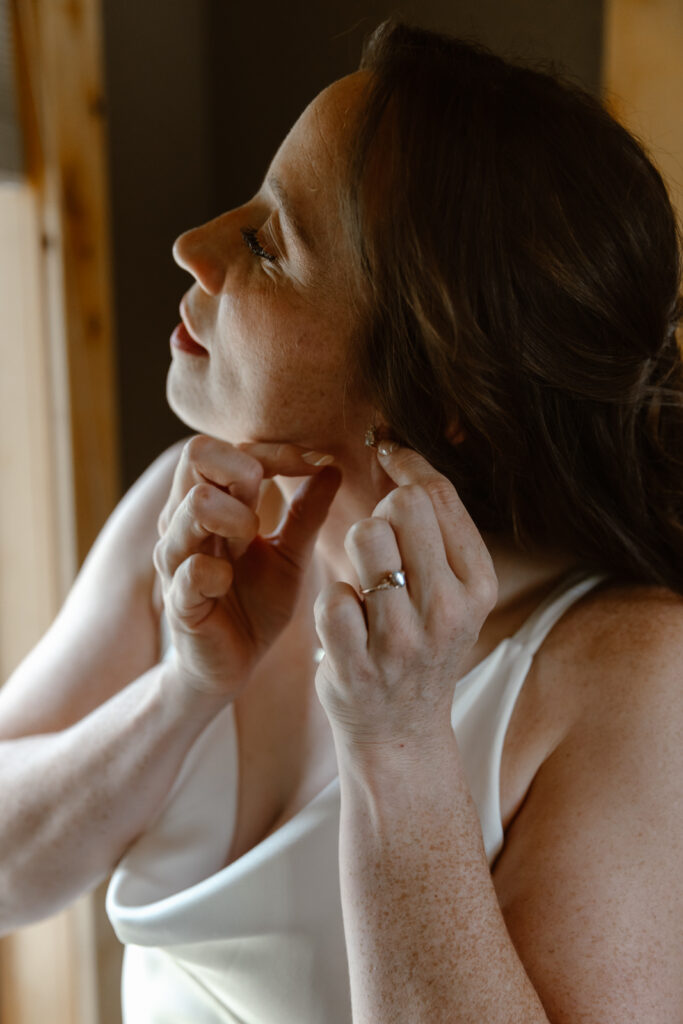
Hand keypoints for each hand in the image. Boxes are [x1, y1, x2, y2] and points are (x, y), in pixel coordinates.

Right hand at [154, 434, 339, 697]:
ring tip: (251, 545)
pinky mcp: (179, 601)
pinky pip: (192, 570)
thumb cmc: (256, 605)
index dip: (271, 449)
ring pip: (195, 505)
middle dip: (244, 471)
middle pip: (197, 454)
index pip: (223, 446)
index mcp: (208, 503)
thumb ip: (307, 511)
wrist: (231, 667)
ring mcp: (176, 560)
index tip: (313, 464)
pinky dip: (218, 571)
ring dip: (237, 518)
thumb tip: (332, 465)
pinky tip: (229, 583)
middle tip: (266, 509)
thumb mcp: (291, 554)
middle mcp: (183, 522)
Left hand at [313, 446, 496, 752]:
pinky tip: (346, 624)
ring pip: (366, 539)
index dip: (405, 463)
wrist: (401, 730)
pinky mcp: (358, 665)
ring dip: (355, 554)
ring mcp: (403, 641)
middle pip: (402, 507)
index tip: (388, 455)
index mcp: (479, 585)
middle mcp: (449, 611)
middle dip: (381, 513)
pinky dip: (331, 601)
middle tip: (380, 544)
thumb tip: (398, 452)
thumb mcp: (453, 593)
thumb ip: (436, 531)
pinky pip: (331, 594)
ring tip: (365, 584)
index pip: (438, 495)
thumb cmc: (422, 644)